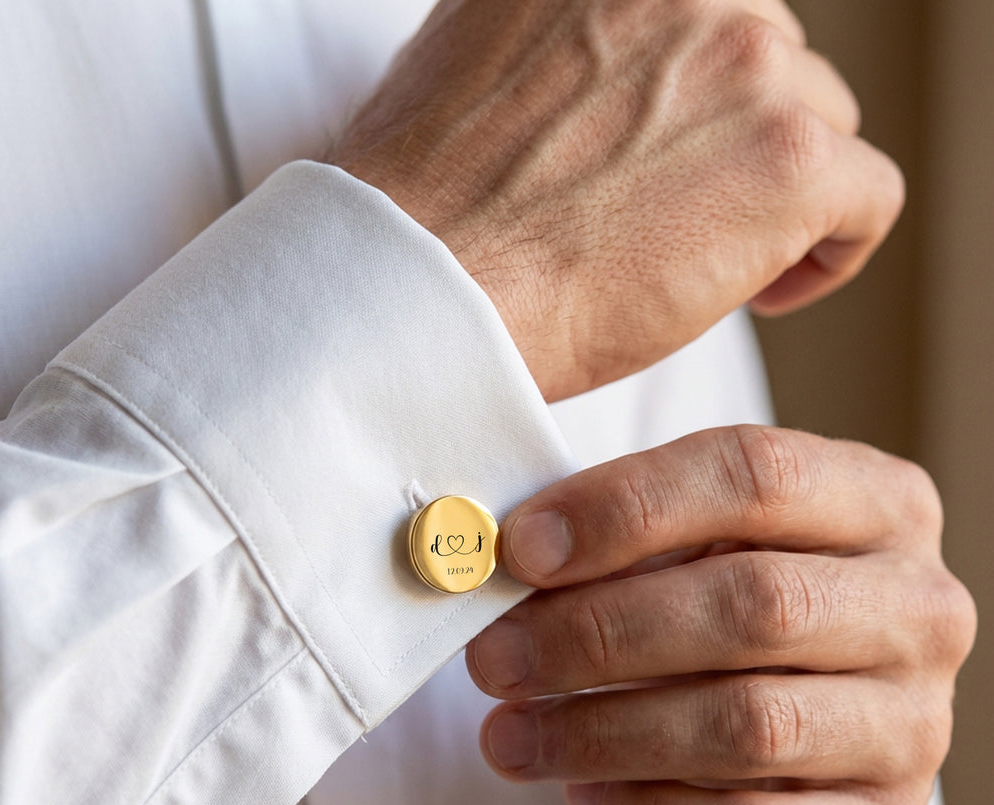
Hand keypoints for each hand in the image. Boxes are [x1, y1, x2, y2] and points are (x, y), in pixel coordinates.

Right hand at [332, 0, 903, 400]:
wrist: (425, 287)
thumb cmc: (431, 208)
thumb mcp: (479, 60)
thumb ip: (565, 42)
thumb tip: (600, 75)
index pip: (710, 17)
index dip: (700, 94)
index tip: (675, 154)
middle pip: (772, 63)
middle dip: (736, 141)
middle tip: (680, 217)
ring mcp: (750, 66)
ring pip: (819, 127)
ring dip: (775, 194)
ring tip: (707, 261)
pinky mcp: (791, 163)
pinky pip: (867, 198)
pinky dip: (831, 249)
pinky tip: (767, 289)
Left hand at [466, 427, 975, 804]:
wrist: (809, 742)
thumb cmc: (730, 614)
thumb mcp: (694, 549)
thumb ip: (619, 536)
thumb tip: (500, 553)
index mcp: (876, 503)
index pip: (754, 475)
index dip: (624, 509)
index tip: (519, 549)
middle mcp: (917, 608)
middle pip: (752, 604)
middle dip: (597, 634)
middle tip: (493, 660)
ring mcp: (915, 726)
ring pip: (750, 726)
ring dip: (603, 732)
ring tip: (508, 736)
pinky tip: (581, 794)